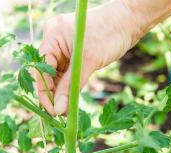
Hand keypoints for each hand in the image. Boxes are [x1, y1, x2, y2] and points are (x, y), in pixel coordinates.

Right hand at [35, 0, 141, 115]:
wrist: (129, 21)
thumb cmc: (109, 34)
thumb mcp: (88, 61)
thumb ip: (71, 86)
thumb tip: (59, 109)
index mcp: (52, 36)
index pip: (41, 69)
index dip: (44, 91)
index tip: (52, 110)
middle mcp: (54, 41)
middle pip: (47, 73)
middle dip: (53, 94)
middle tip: (59, 114)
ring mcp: (64, 48)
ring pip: (57, 75)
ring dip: (61, 93)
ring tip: (66, 111)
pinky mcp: (73, 54)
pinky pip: (66, 73)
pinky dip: (69, 86)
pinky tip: (70, 100)